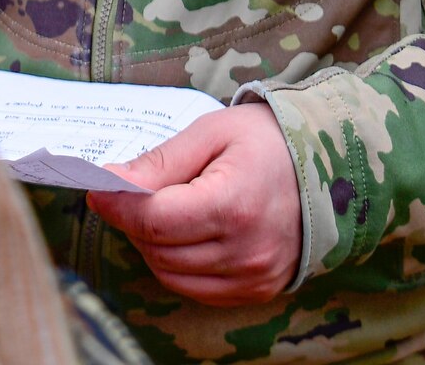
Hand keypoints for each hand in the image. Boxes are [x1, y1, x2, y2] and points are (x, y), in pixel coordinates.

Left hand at [85, 103, 301, 305]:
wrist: (328, 167)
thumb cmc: (265, 142)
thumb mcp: (210, 134)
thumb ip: (159, 163)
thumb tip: (111, 183)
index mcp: (233, 205)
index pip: (154, 220)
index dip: (117, 205)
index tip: (97, 186)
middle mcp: (246, 251)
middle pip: (158, 249)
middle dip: (131, 221)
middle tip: (126, 193)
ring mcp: (254, 276)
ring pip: (171, 274)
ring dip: (150, 245)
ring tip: (156, 210)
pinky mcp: (258, 289)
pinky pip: (196, 289)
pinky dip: (176, 265)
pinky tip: (180, 234)